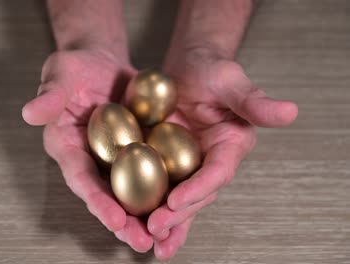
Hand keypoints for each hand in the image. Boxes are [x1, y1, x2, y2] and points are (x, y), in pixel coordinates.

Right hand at [22, 48, 153, 251]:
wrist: (101, 63)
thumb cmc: (75, 67)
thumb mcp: (61, 73)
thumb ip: (49, 95)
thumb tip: (30, 113)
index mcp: (66, 146)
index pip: (80, 177)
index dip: (96, 200)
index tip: (115, 219)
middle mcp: (89, 159)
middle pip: (105, 195)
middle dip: (123, 221)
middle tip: (141, 242)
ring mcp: (113, 157)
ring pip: (128, 191)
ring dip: (144, 215)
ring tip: (163, 238)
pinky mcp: (135, 151)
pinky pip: (149, 172)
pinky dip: (161, 191)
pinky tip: (179, 206)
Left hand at [147, 48, 297, 259]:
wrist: (189, 68)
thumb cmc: (212, 69)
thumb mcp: (230, 80)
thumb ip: (254, 100)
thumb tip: (290, 112)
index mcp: (230, 146)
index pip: (216, 173)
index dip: (198, 189)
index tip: (176, 201)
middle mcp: (210, 161)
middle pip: (196, 194)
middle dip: (177, 214)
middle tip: (154, 228)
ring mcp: (188, 164)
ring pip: (178, 198)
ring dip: (165, 221)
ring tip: (147, 240)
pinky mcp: (168, 162)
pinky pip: (158, 186)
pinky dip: (150, 205)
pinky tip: (135, 222)